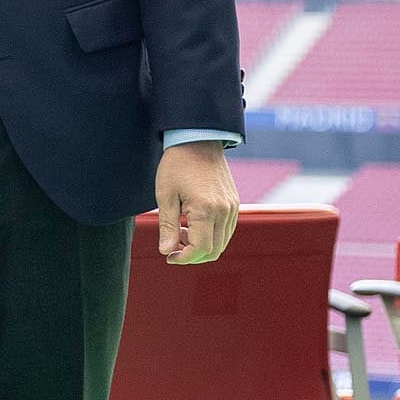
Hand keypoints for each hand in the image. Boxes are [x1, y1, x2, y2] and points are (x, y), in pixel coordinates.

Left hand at [153, 142, 239, 265]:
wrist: (198, 141)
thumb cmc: (177, 166)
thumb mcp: (165, 196)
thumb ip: (167, 226)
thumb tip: (166, 251)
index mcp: (206, 210)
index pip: (201, 248)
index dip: (184, 258)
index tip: (169, 256)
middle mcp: (224, 211)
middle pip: (215, 250)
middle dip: (193, 255)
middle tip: (172, 248)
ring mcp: (232, 208)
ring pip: (222, 242)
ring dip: (202, 246)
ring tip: (180, 234)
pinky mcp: (234, 203)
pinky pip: (226, 230)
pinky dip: (211, 235)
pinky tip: (192, 225)